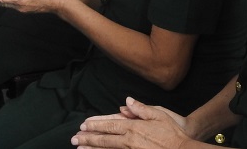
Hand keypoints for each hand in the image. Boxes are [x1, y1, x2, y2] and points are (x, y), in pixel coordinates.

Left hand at [72, 98, 192, 147]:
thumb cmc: (172, 133)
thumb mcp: (159, 114)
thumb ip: (141, 109)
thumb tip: (127, 101)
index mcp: (134, 127)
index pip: (110, 124)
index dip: (96, 125)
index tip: (84, 125)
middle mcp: (129, 140)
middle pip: (104, 138)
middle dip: (88, 138)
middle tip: (74, 139)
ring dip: (93, 148)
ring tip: (80, 148)